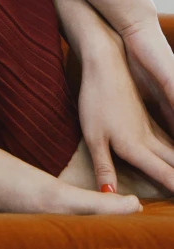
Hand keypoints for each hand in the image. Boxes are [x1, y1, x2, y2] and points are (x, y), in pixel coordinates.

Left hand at [78, 31, 173, 194]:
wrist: (105, 64)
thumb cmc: (95, 100)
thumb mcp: (93, 137)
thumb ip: (104, 167)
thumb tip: (111, 196)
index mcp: (137, 147)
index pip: (165, 174)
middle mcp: (149, 138)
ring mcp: (149, 126)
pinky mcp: (145, 116)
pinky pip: (168, 138)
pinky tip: (172, 153)